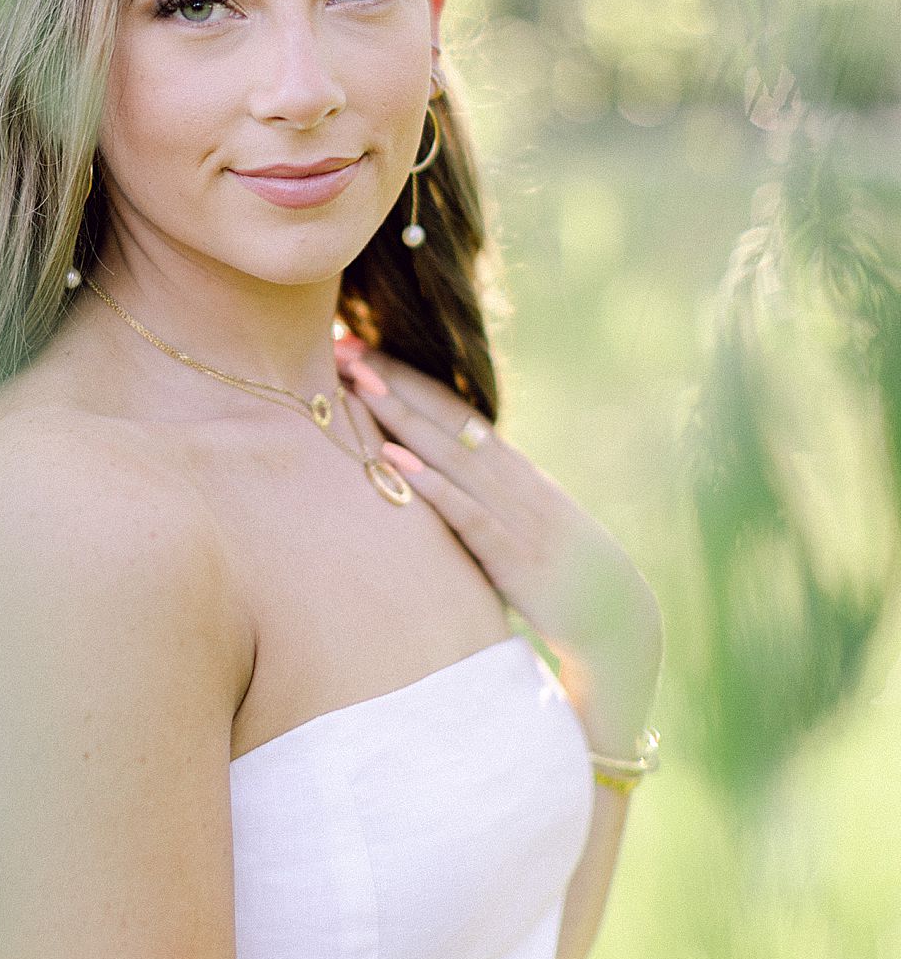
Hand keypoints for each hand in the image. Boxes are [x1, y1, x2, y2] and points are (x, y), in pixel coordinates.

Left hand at [334, 334, 662, 675]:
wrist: (615, 611)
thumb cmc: (555, 565)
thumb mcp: (515, 515)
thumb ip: (477, 489)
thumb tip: (427, 466)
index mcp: (507, 465)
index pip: (448, 406)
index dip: (403, 375)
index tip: (357, 347)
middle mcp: (509, 476)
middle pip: (444, 416)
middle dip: (393, 380)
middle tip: (344, 348)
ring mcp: (512, 511)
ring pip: (450, 454)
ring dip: (403, 418)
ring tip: (360, 387)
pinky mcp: (512, 554)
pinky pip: (467, 514)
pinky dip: (432, 486)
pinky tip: (396, 464)